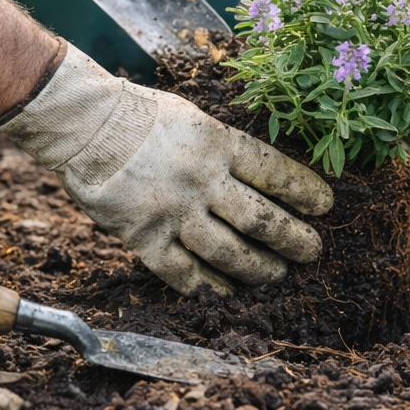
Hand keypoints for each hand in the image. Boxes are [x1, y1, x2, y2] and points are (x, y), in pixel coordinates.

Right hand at [0, 46, 332, 295]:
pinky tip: (226, 292)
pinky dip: (209, 287)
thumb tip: (261, 179)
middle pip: (261, 220)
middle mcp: (201, 180)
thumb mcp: (194, 118)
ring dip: (259, 269)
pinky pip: (184, 273)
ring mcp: (173, 212)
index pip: (274, 173)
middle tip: (312, 252)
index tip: (325, 207)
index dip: (304, 192)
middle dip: (294, 240)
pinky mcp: (144, 238)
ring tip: (277, 276)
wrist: (84, 126)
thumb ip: (225, 149)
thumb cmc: (140, 117)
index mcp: (218, 143)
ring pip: (229, 253)